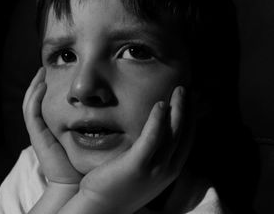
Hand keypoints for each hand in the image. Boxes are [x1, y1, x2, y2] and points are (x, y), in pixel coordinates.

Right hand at [22, 67, 82, 184]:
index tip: (54, 74)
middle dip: (37, 84)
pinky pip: (32, 112)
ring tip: (41, 72)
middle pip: (34, 101)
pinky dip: (35, 98)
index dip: (45, 89)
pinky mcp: (37, 135)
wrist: (74, 181)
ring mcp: (38, 131)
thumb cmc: (81, 160)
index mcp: (51, 127)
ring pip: (30, 104)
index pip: (44, 103)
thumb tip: (104, 108)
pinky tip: (41, 86)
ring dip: (34, 87)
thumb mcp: (86, 137)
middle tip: (43, 68)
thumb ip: (90, 124)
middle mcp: (42, 127)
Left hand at [79, 86, 191, 213]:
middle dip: (188, 110)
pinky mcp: (137, 165)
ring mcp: (155, 169)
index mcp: (169, 170)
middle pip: (183, 134)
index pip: (186, 140)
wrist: (101, 207)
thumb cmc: (119, 185)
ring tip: (179, 90)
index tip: (191, 101)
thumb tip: (156, 134)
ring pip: (172, 133)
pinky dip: (158, 120)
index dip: (190, 119)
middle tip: (188, 89)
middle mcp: (168, 170)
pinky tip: (161, 104)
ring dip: (178, 109)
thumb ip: (153, 153)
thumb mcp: (144, 170)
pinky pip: (152, 138)